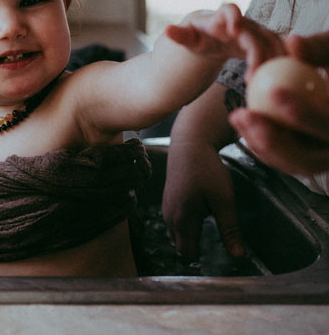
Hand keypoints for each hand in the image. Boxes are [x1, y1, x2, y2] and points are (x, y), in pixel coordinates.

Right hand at [162, 142, 245, 258]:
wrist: (189, 144)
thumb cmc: (207, 170)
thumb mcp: (224, 199)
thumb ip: (229, 229)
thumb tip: (238, 255)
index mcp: (183, 219)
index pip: (187, 253)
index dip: (201, 259)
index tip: (217, 260)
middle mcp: (170, 216)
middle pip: (181, 245)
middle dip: (195, 249)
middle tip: (215, 245)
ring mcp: (166, 207)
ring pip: (177, 233)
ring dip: (190, 236)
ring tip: (208, 228)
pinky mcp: (168, 199)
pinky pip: (175, 222)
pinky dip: (186, 225)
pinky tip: (200, 213)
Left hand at [165, 4, 285, 68]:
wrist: (206, 40)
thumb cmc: (194, 37)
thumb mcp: (186, 39)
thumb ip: (179, 35)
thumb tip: (167, 29)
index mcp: (219, 18)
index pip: (229, 10)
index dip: (234, 17)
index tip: (234, 30)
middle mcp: (240, 22)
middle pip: (254, 32)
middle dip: (256, 53)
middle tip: (250, 76)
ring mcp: (252, 32)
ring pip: (270, 41)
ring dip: (271, 59)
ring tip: (264, 81)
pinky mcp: (261, 43)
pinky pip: (275, 49)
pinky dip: (279, 60)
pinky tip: (282, 77)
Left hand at [227, 31, 328, 174]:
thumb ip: (319, 48)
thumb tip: (293, 41)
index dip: (306, 114)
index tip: (275, 91)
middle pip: (311, 159)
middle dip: (274, 141)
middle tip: (245, 115)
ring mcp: (324, 159)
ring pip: (293, 163)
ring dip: (260, 142)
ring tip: (237, 115)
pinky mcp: (307, 160)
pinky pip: (282, 159)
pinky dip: (260, 142)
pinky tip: (240, 120)